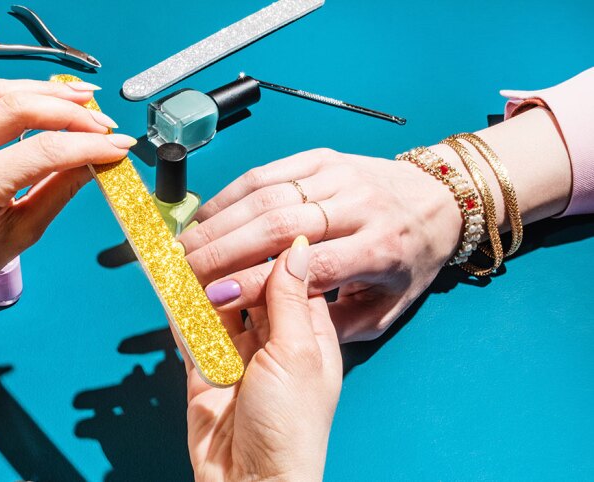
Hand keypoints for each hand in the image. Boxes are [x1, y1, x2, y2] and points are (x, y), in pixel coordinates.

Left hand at [0, 14, 135, 318]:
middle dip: (72, 112)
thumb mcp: (22, 234)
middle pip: (25, 110)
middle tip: (102, 122)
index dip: (91, 144)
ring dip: (41, 87)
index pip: (49, 150)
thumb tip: (97, 162)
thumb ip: (60, 190)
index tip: (120, 145)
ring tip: (77, 94)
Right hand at [178, 237, 340, 480]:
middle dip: (228, 263)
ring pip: (216, 305)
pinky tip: (169, 282)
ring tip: (181, 248)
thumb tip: (297, 247)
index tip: (250, 221)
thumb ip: (289, 299)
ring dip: (200, 281)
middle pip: (249, 287)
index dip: (269, 251)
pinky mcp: (205, 371)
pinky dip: (178, 307)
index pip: (289, 278)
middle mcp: (274, 341)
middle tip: (204, 232)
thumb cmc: (291, 427)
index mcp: (309, 335)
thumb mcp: (298, 353)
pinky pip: (189, 331)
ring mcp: (237, 355)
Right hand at [179, 148, 460, 341]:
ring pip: (266, 195)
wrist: (439, 199)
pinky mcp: (319, 156)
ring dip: (217, 222)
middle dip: (224, 250)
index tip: (215, 298)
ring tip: (182, 247)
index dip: (258, 283)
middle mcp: (359, 206)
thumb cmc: (407, 262)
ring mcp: (338, 175)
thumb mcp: (385, 309)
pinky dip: (228, 195)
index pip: (311, 268)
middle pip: (280, 226)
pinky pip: (265, 173)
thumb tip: (271, 324)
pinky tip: (204, 217)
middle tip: (182, 271)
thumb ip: (335, 322)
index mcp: (380, 249)